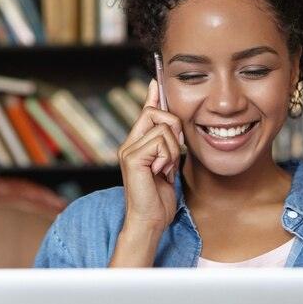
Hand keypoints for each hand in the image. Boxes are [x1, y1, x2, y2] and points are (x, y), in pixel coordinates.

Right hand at [117, 79, 182, 233]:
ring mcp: (128, 150)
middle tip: (174, 153)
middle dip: (173, 128)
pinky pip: (161, 143)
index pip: (145, 112)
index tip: (156, 81)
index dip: (153, 97)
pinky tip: (160, 173)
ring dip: (174, 151)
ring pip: (164, 130)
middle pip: (155, 113)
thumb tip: (174, 128)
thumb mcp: (166, 167)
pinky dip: (167, 158)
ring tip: (165, 169)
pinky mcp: (132, 158)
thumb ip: (167, 147)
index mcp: (136, 145)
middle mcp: (129, 144)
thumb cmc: (159, 199)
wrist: (150, 221)